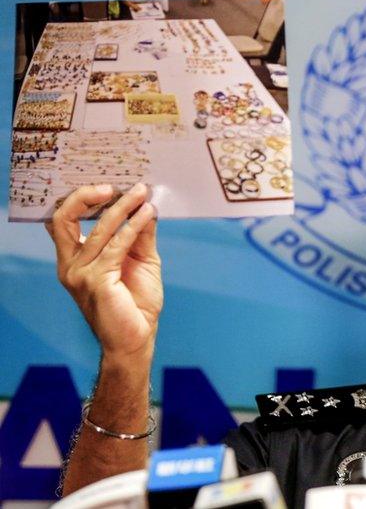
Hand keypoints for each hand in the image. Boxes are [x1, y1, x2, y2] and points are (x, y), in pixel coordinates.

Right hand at [46, 184, 161, 362]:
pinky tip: (148, 213)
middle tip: (114, 185)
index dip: (78, 200)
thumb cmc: (135, 303)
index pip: (61, 222)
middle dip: (86, 197)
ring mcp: (80, 273)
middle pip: (63, 219)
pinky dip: (134, 225)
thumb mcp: (141, 261)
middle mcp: (70, 265)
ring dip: (123, 207)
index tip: (106, 184)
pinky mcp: (97, 280)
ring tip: (143, 193)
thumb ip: (140, 235)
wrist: (136, 339)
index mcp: (74, 260)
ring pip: (98, 229)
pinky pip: (117, 245)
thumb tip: (146, 205)